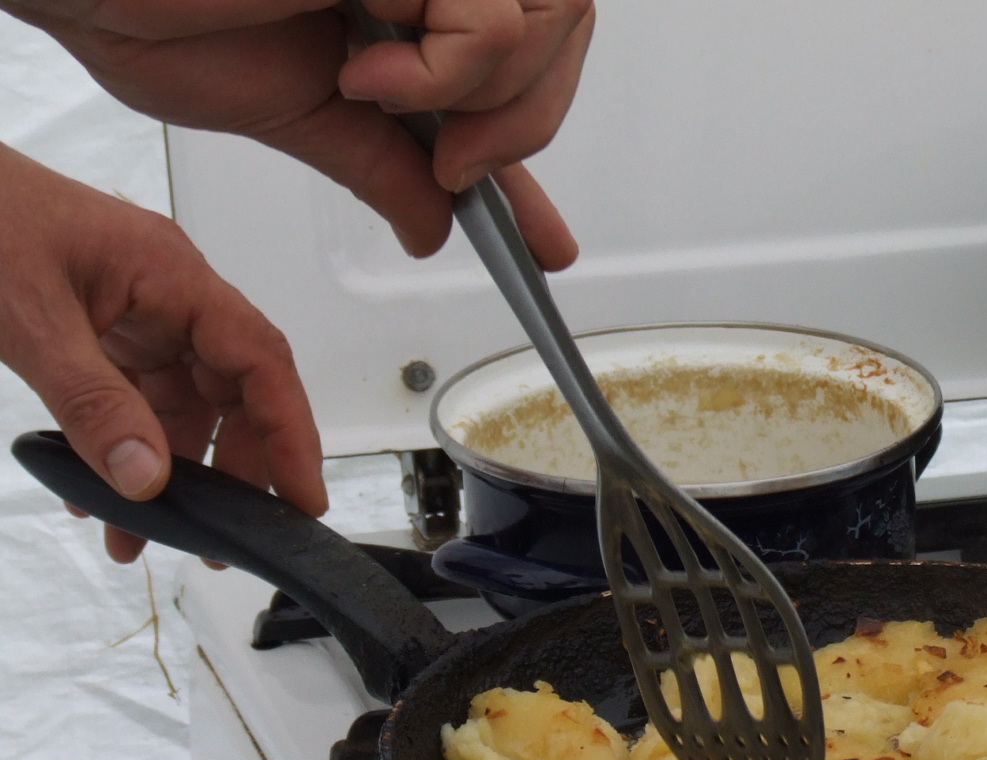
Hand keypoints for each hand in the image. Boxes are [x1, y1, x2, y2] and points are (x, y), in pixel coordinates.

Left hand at [0, 146, 325, 561]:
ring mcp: (137, 311)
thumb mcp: (29, 318)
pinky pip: (131, 398)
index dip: (291, 436)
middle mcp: (169, 294)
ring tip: (137, 534)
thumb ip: (90, 402)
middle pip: (231, 393)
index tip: (301, 501)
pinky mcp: (103, 327)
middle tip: (215, 539)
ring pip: (180, 404)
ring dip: (166, 471)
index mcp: (173, 276)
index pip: (261, 362)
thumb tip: (147, 480)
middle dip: (227, 471)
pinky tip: (93, 488)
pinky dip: (121, 445)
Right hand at [4, 0, 590, 268]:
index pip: (521, 63)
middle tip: (452, 163)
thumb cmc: (158, 12)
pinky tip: (366, 68)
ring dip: (486, 97)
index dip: (542, 142)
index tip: (547, 246)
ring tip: (390, 100)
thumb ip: (384, 167)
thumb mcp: (304, 117)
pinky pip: (491, 25)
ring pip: (548, 20)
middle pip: (566, 26)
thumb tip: (434, 225)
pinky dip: (443, 74)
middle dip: (526, 123)